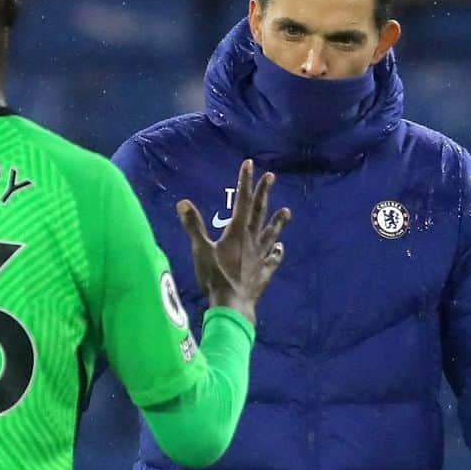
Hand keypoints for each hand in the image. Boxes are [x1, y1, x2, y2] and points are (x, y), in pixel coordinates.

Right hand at [176, 159, 290, 325]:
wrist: (233, 305)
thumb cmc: (215, 276)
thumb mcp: (200, 250)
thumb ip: (193, 226)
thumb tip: (183, 202)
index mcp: (237, 232)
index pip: (242, 201)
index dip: (245, 182)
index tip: (250, 165)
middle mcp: (252, 240)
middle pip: (259, 213)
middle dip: (263, 194)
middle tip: (271, 177)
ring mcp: (260, 257)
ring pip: (270, 234)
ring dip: (278, 222)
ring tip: (287, 211)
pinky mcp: (263, 273)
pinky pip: (273, 259)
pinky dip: (277, 252)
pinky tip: (281, 247)